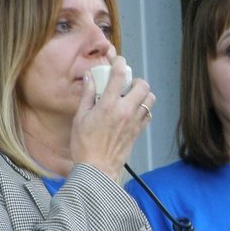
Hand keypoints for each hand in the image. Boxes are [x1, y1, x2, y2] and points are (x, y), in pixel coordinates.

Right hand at [70, 56, 155, 179]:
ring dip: (143, 95)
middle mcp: (125, 111)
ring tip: (131, 97)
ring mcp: (134, 122)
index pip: (119, 75)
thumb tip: (90, 77)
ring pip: (150, 100)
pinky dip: (144, 109)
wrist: (97, 170)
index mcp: (108, 105)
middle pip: (143, 86)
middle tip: (126, 84)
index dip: (119, 62)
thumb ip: (87, 95)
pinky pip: (148, 114)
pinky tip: (132, 112)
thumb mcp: (80, 118)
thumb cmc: (84, 145)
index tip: (117, 60)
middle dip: (136, 80)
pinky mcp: (138, 132)